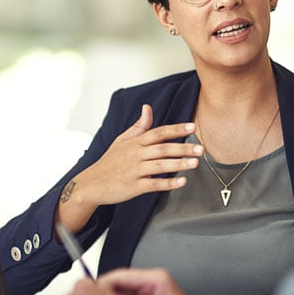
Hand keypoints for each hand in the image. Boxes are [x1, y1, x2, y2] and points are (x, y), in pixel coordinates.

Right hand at [58, 104, 203, 231]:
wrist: (92, 184)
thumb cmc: (109, 162)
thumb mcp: (122, 140)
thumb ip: (138, 126)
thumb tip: (148, 108)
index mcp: (135, 142)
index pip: (159, 132)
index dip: (176, 129)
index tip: (192, 126)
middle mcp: (136, 155)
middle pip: (163, 148)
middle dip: (184, 148)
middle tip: (201, 148)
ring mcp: (135, 171)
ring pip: (160, 166)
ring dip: (179, 164)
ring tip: (195, 163)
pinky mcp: (134, 187)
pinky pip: (154, 184)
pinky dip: (168, 183)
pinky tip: (182, 181)